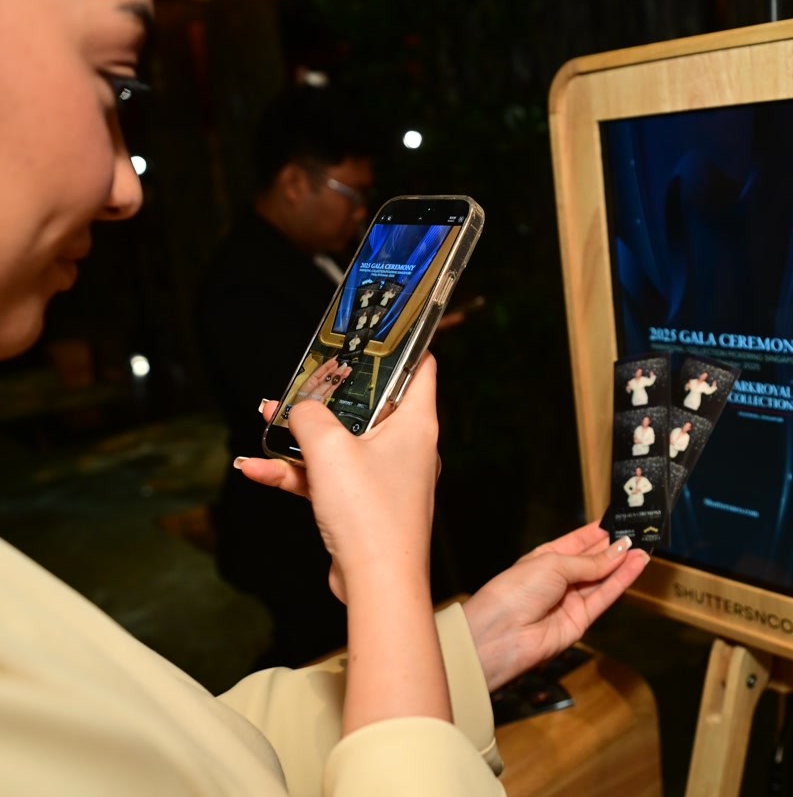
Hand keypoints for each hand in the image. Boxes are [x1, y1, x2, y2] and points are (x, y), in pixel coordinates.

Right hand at [238, 356, 440, 601]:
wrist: (376, 583)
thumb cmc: (369, 512)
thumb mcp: (329, 448)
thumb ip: (308, 416)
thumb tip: (297, 408)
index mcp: (416, 423)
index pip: (419, 369)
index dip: (399, 345)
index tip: (374, 329)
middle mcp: (407, 447)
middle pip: (369, 405)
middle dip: (328, 394)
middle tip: (300, 378)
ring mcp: (385, 477)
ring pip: (341, 443)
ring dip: (301, 434)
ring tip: (264, 417)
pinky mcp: (364, 505)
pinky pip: (327, 478)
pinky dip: (295, 472)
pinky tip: (254, 468)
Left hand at [293, 357, 351, 403]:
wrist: (302, 420)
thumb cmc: (301, 408)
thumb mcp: (313, 395)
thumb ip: (324, 386)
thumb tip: (334, 378)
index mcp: (309, 383)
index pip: (320, 371)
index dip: (329, 365)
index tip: (336, 359)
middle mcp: (314, 387)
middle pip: (327, 376)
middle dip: (336, 369)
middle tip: (345, 364)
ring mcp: (320, 393)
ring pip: (331, 383)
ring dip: (340, 376)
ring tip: (347, 370)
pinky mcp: (324, 400)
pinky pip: (332, 389)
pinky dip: (338, 384)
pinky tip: (342, 379)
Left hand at [463, 522, 649, 690]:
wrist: (501, 634)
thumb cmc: (515, 591)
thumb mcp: (553, 564)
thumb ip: (589, 562)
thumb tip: (619, 551)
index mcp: (545, 559)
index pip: (577, 542)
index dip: (598, 533)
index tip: (620, 522)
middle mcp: (558, 579)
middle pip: (593, 561)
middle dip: (614, 548)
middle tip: (638, 533)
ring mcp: (570, 600)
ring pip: (602, 579)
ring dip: (623, 564)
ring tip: (644, 548)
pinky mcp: (581, 620)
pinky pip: (605, 597)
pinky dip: (621, 581)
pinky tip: (635, 565)